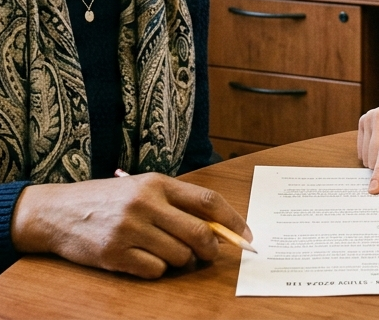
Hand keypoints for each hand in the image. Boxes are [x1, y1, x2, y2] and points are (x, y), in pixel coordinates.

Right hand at [11, 173, 251, 278]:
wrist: (55, 212)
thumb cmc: (107, 200)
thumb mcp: (143, 188)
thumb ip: (178, 203)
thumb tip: (219, 228)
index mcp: (157, 183)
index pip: (208, 202)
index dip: (233, 220)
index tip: (246, 234)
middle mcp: (145, 204)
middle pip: (199, 233)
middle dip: (212, 249)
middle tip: (210, 255)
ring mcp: (130, 229)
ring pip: (180, 256)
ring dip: (181, 261)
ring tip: (166, 252)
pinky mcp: (115, 254)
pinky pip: (156, 271)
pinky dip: (157, 270)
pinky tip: (144, 259)